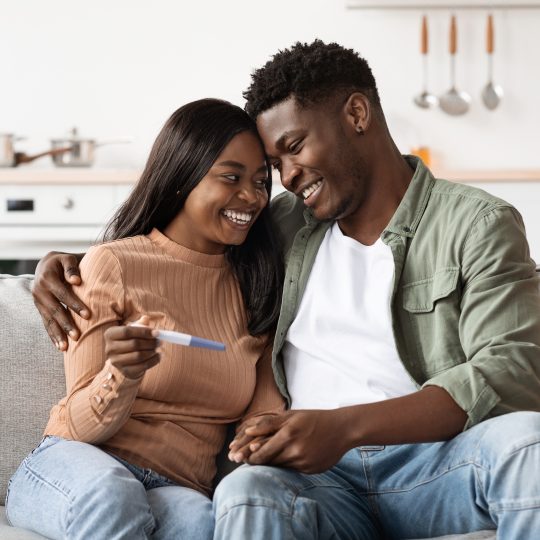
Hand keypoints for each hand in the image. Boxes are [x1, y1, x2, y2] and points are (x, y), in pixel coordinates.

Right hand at [32, 251, 88, 350]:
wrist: (46, 264)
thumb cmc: (64, 262)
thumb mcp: (68, 258)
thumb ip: (72, 268)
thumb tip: (76, 280)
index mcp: (47, 278)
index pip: (63, 293)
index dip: (75, 304)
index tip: (88, 315)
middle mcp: (39, 290)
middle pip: (54, 310)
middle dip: (66, 324)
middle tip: (77, 336)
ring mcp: (38, 301)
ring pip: (48, 320)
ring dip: (57, 334)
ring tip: (66, 347)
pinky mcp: (39, 308)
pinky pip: (45, 323)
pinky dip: (52, 335)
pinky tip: (60, 346)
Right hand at [104, 316, 160, 379]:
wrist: (124, 360)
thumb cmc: (129, 340)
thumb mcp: (132, 330)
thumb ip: (139, 324)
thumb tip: (145, 319)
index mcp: (110, 334)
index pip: (127, 331)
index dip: (143, 332)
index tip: (157, 333)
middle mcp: (110, 348)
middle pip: (134, 344)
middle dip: (150, 342)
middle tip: (160, 341)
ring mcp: (116, 361)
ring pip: (138, 356)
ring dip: (152, 351)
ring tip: (158, 348)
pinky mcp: (124, 371)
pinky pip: (142, 366)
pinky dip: (153, 360)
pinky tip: (158, 356)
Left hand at [231, 409, 350, 473]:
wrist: (342, 429)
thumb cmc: (313, 419)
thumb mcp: (291, 415)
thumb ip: (268, 424)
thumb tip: (247, 431)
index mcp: (288, 433)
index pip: (261, 451)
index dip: (248, 456)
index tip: (239, 456)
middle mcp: (295, 449)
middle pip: (268, 461)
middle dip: (254, 462)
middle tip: (241, 461)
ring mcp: (304, 462)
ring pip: (279, 467)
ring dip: (268, 464)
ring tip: (259, 461)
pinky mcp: (310, 470)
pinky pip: (291, 470)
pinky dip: (284, 466)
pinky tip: (282, 461)